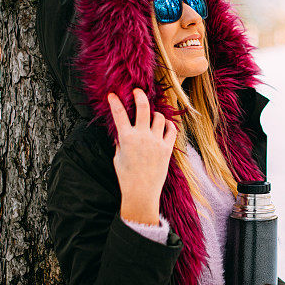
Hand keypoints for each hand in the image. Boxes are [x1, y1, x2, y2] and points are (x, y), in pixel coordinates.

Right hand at [107, 88, 177, 223]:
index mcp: (126, 139)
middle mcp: (142, 137)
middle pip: (143, 108)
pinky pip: (171, 130)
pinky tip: (164, 125)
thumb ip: (120, 142)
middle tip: (138, 91)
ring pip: (159, 117)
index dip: (114, 102)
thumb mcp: (118, 157)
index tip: (112, 94)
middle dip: (140, 95)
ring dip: (154, 113)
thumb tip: (122, 131)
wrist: (141, 193)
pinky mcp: (167, 148)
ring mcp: (156, 142)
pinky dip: (168, 125)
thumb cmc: (127, 177)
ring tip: (151, 116)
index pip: (118, 115)